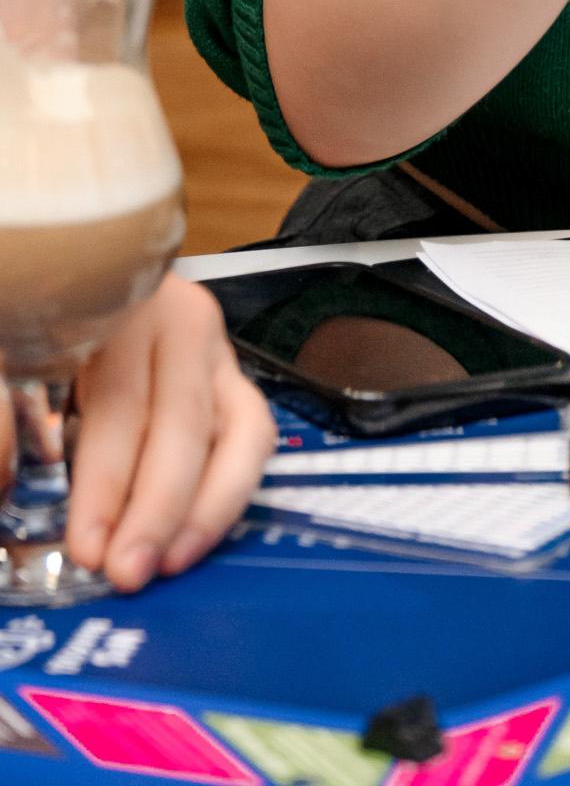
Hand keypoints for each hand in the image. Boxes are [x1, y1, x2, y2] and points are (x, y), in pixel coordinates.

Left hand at [0, 277, 275, 589]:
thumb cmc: (35, 332)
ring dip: (202, 508)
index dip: (105, 479)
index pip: (118, 400)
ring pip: (235, 428)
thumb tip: (1, 474)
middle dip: (155, 505)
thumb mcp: (12, 352)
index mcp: (117, 302)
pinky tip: (190, 542)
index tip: (86, 543)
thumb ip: (2, 409)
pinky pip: (251, 436)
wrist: (64, 291)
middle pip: (179, 420)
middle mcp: (177, 317)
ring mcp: (212, 347)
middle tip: (125, 570)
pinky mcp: (230, 378)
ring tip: (164, 565)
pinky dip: (228, 495)